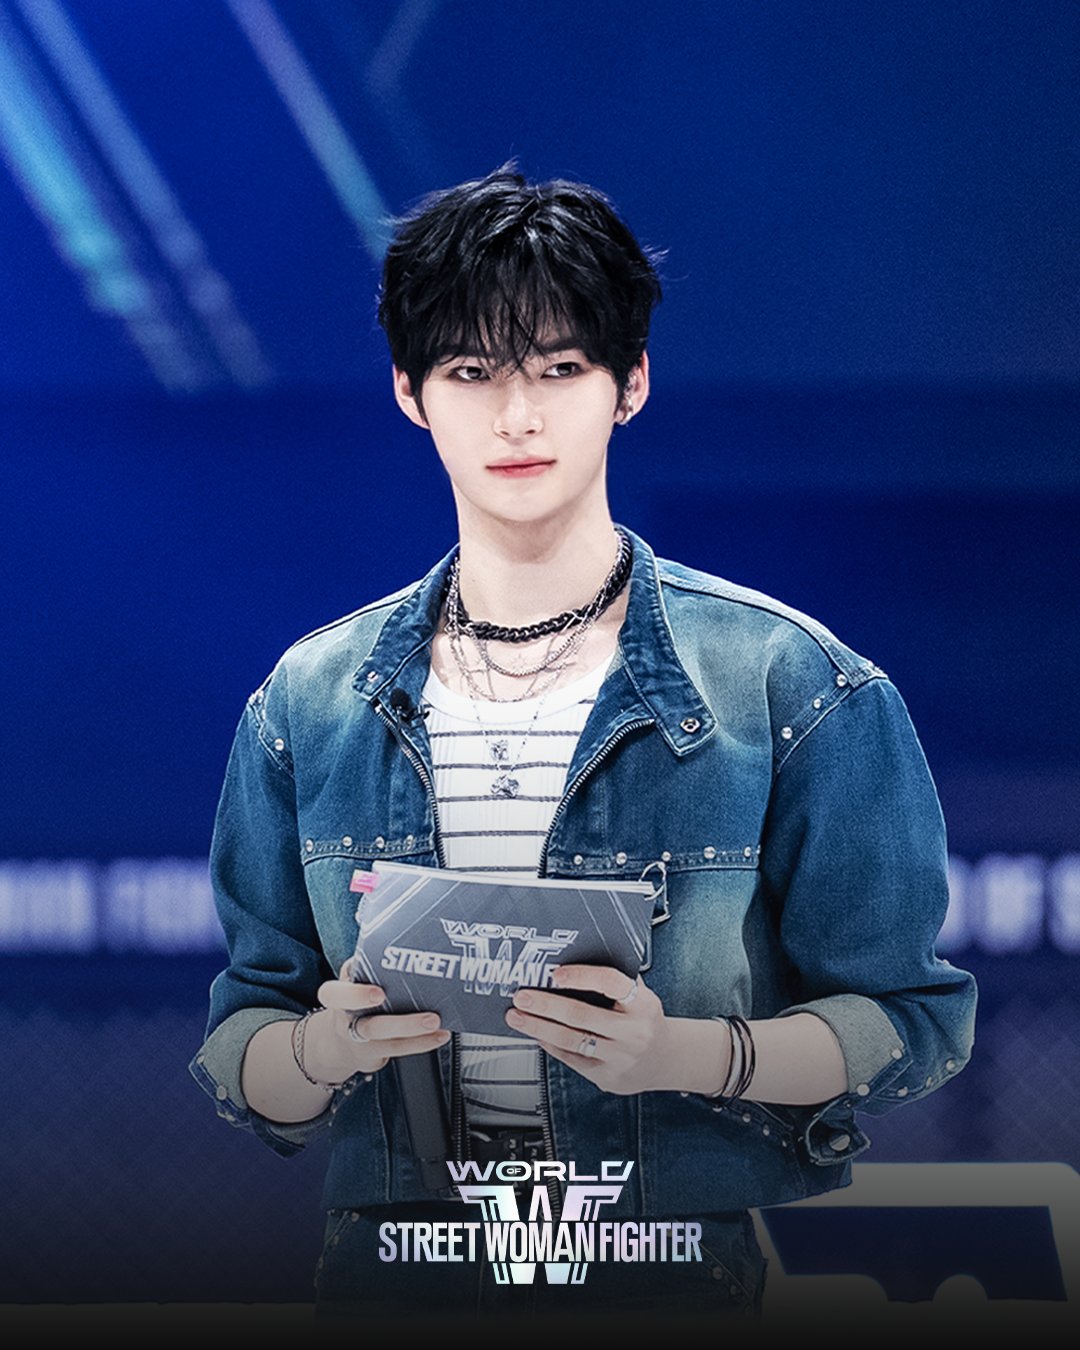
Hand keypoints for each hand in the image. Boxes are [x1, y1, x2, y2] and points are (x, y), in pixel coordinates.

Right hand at [306, 959, 449, 1081]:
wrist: (339, 1043)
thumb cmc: (353, 999)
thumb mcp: (352, 978)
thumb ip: (367, 961)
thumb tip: (397, 930)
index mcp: (338, 996)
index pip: (335, 995)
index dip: (356, 995)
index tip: (379, 993)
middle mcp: (347, 1021)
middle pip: (368, 1026)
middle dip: (401, 1023)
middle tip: (429, 1017)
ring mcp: (361, 1040)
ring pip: (387, 1040)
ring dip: (416, 1032)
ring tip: (437, 1022)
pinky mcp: (376, 1054)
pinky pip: (399, 1049)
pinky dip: (422, 1042)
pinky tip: (439, 1034)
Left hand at [505, 964, 679, 1094]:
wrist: (663, 1059)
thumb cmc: (643, 1019)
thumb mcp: (641, 995)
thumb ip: (616, 979)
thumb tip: (573, 959)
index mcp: (644, 1004)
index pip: (612, 983)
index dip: (582, 976)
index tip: (556, 973)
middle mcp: (634, 1032)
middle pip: (582, 1015)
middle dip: (546, 1005)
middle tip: (522, 996)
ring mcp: (620, 1057)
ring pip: (572, 1040)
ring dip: (538, 1027)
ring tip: (517, 1016)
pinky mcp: (607, 1076)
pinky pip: (572, 1059)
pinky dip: (550, 1045)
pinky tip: (536, 1034)